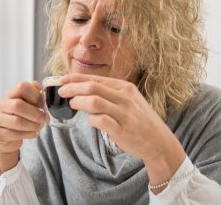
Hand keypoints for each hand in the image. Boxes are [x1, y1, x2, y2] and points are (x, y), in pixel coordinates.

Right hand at [0, 81, 45, 172]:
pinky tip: (33, 133)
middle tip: (44, 119)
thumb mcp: (29, 105)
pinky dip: (28, 134)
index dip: (36, 95)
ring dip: (32, 125)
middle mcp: (2, 104)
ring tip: (39, 127)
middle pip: (18, 105)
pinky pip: (13, 134)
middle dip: (35, 114)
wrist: (8, 138)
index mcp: (11, 94)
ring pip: (16, 121)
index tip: (43, 105)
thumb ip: (37, 97)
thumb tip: (46, 99)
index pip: (22, 87)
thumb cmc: (22, 118)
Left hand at [58, 73, 183, 163]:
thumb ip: (110, 94)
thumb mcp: (129, 100)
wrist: (159, 141)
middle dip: (73, 88)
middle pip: (92, 87)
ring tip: (72, 104)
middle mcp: (125, 98)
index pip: (96, 79)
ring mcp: (124, 114)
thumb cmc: (140, 120)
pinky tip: (89, 120)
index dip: (76, 78)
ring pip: (94, 102)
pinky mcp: (122, 130)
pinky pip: (101, 121)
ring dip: (79, 102)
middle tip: (61, 92)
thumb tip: (83, 90)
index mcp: (125, 88)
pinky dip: (91, 119)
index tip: (63, 80)